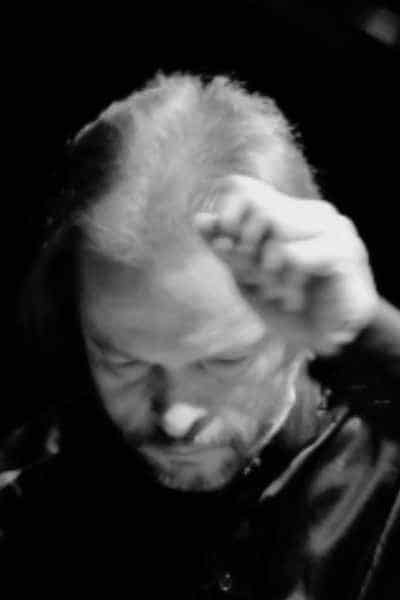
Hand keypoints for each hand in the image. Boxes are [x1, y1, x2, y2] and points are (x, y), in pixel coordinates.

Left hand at [194, 175, 378, 354]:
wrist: (327, 342)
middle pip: (255, 209)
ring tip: (276, 293)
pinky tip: (294, 299)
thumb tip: (199, 219)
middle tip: (257, 283)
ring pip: (272, 225)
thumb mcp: (247, 277)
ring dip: (264, 269)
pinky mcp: (341, 249)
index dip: (226, 219)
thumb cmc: (289, 306)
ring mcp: (330, 226)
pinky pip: (290, 254)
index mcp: (291, 211)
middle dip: (244, 251)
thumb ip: (227, 248)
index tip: (227, 252)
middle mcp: (312, 211)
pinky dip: (284, 282)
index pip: (241, 189)